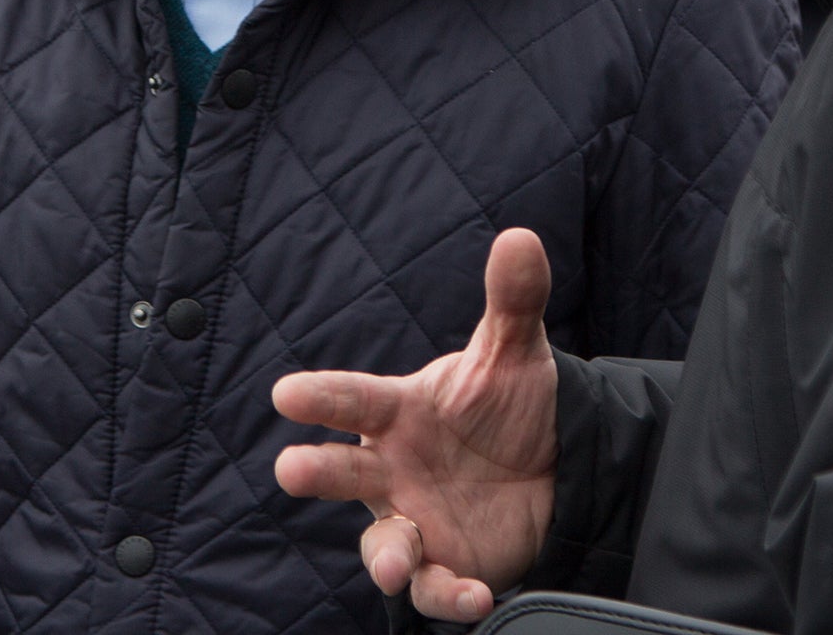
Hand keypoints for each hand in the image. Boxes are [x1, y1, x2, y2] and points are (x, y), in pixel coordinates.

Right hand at [274, 227, 558, 621]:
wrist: (545, 464)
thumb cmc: (505, 404)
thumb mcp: (514, 351)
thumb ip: (512, 299)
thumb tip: (521, 237)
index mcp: (399, 412)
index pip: (354, 398)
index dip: (322, 396)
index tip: (286, 393)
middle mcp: (392, 467)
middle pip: (343, 471)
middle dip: (316, 471)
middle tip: (290, 468)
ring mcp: (413, 517)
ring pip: (383, 542)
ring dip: (383, 555)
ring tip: (390, 566)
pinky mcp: (443, 560)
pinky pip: (432, 585)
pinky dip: (447, 594)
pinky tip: (476, 595)